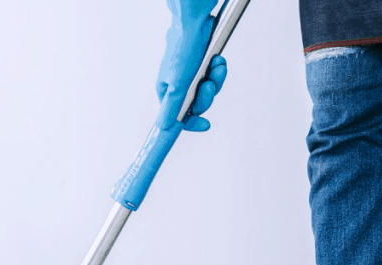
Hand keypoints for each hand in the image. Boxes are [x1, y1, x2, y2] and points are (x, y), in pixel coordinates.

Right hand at [156, 0, 227, 131]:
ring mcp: (190, 74)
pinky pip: (213, 75)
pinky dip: (218, 69)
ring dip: (216, 79)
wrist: (195, 20)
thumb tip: (163, 128)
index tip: (205, 124)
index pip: (178, 116)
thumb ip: (171, 108)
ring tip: (217, 66)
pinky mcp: (201, 63)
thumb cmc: (183, 47)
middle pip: (197, 103)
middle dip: (207, 94)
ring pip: (208, 89)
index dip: (192, 122)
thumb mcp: (177, 85)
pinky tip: (218, 60)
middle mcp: (177, 84)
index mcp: (167, 91)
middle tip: (209, 84)